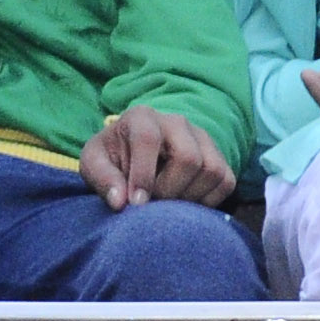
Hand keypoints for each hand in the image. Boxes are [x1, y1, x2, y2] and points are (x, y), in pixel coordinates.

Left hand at [81, 104, 234, 208]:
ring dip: (189, 196)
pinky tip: (185, 202)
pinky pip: (226, 182)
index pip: (148, 139)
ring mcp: (203, 139)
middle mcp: (177, 122)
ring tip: (168, 202)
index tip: (137, 203)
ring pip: (211, 171)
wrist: (136, 157)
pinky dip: (208, 200)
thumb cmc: (113, 160)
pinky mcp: (220, 158)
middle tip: (154, 202)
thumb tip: (120, 202)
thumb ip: (102, 179)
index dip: (143, 174)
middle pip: (189, 158)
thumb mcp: (93, 165)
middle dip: (170, 189)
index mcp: (142, 117)